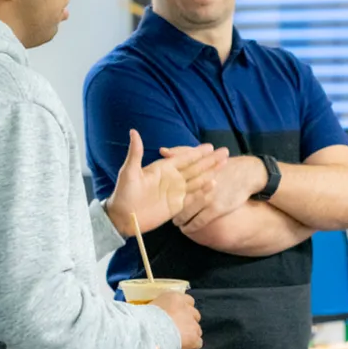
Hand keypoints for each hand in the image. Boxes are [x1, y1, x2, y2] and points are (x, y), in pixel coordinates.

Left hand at [106, 130, 228, 236]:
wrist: (122, 217)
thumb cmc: (123, 193)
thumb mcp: (128, 172)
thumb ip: (135, 153)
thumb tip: (133, 131)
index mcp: (163, 169)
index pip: (184, 158)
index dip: (197, 152)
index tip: (210, 146)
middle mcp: (172, 179)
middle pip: (195, 167)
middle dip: (210, 160)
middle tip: (225, 153)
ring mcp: (176, 192)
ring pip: (197, 180)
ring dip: (210, 173)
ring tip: (224, 166)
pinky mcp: (177, 205)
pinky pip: (193, 197)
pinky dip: (203, 191)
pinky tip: (213, 185)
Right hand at [150, 292, 202, 348]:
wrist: (148, 332)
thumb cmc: (144, 319)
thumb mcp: (152, 307)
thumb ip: (161, 308)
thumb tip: (161, 315)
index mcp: (176, 298)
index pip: (188, 301)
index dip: (183, 310)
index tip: (176, 317)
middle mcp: (187, 309)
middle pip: (194, 315)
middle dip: (188, 322)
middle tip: (176, 330)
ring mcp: (192, 323)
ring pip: (197, 329)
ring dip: (190, 334)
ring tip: (178, 341)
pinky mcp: (193, 337)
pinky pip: (197, 343)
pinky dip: (191, 346)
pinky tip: (182, 348)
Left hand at [170, 155, 266, 233]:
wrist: (246, 173)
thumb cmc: (223, 164)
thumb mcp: (203, 156)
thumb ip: (181, 152)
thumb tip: (162, 151)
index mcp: (192, 172)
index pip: (172, 185)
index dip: (165, 194)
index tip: (162, 199)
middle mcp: (197, 186)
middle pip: (177, 202)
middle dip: (172, 210)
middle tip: (170, 214)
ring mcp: (206, 198)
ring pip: (185, 214)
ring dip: (179, 221)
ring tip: (178, 223)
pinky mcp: (216, 209)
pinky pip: (198, 222)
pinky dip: (190, 227)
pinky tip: (187, 229)